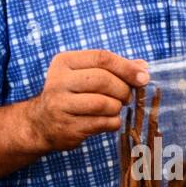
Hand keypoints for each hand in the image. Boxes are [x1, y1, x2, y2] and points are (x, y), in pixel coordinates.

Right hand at [28, 49, 148, 154]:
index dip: (127, 67)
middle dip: (123, 89)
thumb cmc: (71, 95)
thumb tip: (143, 67)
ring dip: (117, 107)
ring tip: (115, 108)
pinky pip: (102, 123)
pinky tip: (109, 121)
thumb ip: (113, 68)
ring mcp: (60, 106)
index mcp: (64, 62)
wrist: (41, 123)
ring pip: (104, 103)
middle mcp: (58, 82)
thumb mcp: (86, 74)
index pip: (102, 58)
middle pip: (103, 80)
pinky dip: (113, 122)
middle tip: (127, 97)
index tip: (144, 77)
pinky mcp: (67, 127)